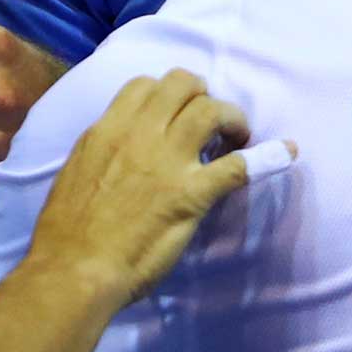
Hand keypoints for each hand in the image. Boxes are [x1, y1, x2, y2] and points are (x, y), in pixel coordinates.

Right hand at [26, 69, 288, 310]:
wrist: (75, 268)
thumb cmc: (65, 230)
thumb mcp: (77, 170)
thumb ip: (104, 150)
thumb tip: (123, 145)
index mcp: (107, 130)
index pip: (144, 85)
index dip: (167, 95)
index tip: (174, 115)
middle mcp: (139, 135)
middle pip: (183, 83)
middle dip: (202, 95)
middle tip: (209, 122)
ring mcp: (168, 162)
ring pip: (212, 110)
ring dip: (232, 118)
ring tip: (236, 138)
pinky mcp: (191, 194)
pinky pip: (238, 166)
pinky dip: (267, 157)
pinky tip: (285, 153)